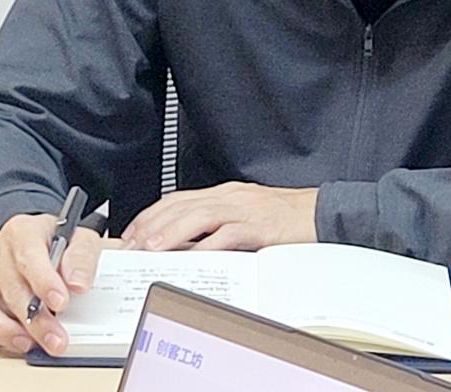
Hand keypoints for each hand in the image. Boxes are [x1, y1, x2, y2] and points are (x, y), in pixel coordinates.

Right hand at [0, 212, 103, 356]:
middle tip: (56, 339)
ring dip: (6, 332)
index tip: (60, 303)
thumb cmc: (56, 241)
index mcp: (22, 232)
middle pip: (11, 290)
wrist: (36, 240)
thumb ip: (81, 257)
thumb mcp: (79, 238)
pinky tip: (9, 341)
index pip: (29, 258)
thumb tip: (78, 283)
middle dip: (35, 321)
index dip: (44, 283)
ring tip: (30, 344)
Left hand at [121, 182, 318, 251]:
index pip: (177, 199)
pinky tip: (193, 257)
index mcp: (224, 193)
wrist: (320, 212)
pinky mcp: (259, 227)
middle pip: (182, 206)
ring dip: (172, 232)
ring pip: (199, 216)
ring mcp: (244, 210)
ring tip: (152, 248)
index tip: (131, 233)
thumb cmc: (284, 216)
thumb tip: (184, 243)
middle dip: (152, 225)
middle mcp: (230, 197)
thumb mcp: (244, 213)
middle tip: (131, 245)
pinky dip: (207, 246)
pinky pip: (228, 235)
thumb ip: (217, 223)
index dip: (150, 215)